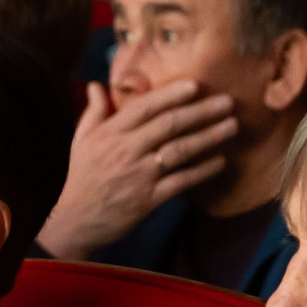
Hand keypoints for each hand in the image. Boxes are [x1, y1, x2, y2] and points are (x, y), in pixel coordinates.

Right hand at [34, 80, 240, 259]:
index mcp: (110, 134)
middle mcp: (126, 151)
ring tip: (232, 126)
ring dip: (209, 137)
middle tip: (227, 101)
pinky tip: (220, 161)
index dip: (171, 95)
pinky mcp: (148, 200)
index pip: (145, 108)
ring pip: (179, 151)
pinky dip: (202, 171)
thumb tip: (98, 85)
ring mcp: (139, 176)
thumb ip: (94, 111)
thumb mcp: (80, 140)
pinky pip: (181, 182)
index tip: (195, 85)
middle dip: (201, 111)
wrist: (74, 221)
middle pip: (169, 125)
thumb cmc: (80, 177)